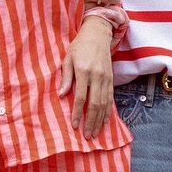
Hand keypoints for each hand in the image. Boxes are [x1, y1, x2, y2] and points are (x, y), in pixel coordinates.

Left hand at [58, 17, 114, 136]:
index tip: (75, 125)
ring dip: (100, 120)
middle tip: (87, 136)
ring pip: (104, 103)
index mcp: (83, 71)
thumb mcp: (68, 59)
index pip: (81, 97)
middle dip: (90, 121)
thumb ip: (65, 77)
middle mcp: (97, 76)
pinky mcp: (111, 79)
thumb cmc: (79, 46)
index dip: (77, 113)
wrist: (97, 34)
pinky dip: (108, 111)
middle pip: (94, 104)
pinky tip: (105, 121)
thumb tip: (61, 95)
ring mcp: (106, 78)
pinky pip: (110, 98)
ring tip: (96, 133)